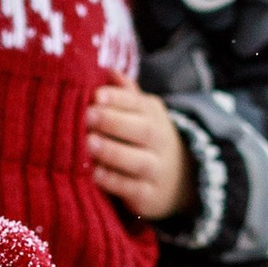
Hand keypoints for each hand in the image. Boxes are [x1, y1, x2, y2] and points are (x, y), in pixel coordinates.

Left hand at [86, 85, 192, 222]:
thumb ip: (125, 95)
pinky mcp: (149, 197)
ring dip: (113, 152)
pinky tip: (95, 174)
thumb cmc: (145, 139)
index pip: (138, 103)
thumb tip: (109, 70)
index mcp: (154, 115)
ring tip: (90, 143)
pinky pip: (132, 189)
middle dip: (114, 122)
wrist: (179, 180)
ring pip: (138, 161)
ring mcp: (156, 170)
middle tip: (87, 115)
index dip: (118, 98)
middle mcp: (159, 141)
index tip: (96, 95)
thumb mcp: (141, 113)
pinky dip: (114, 182)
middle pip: (141, 130)